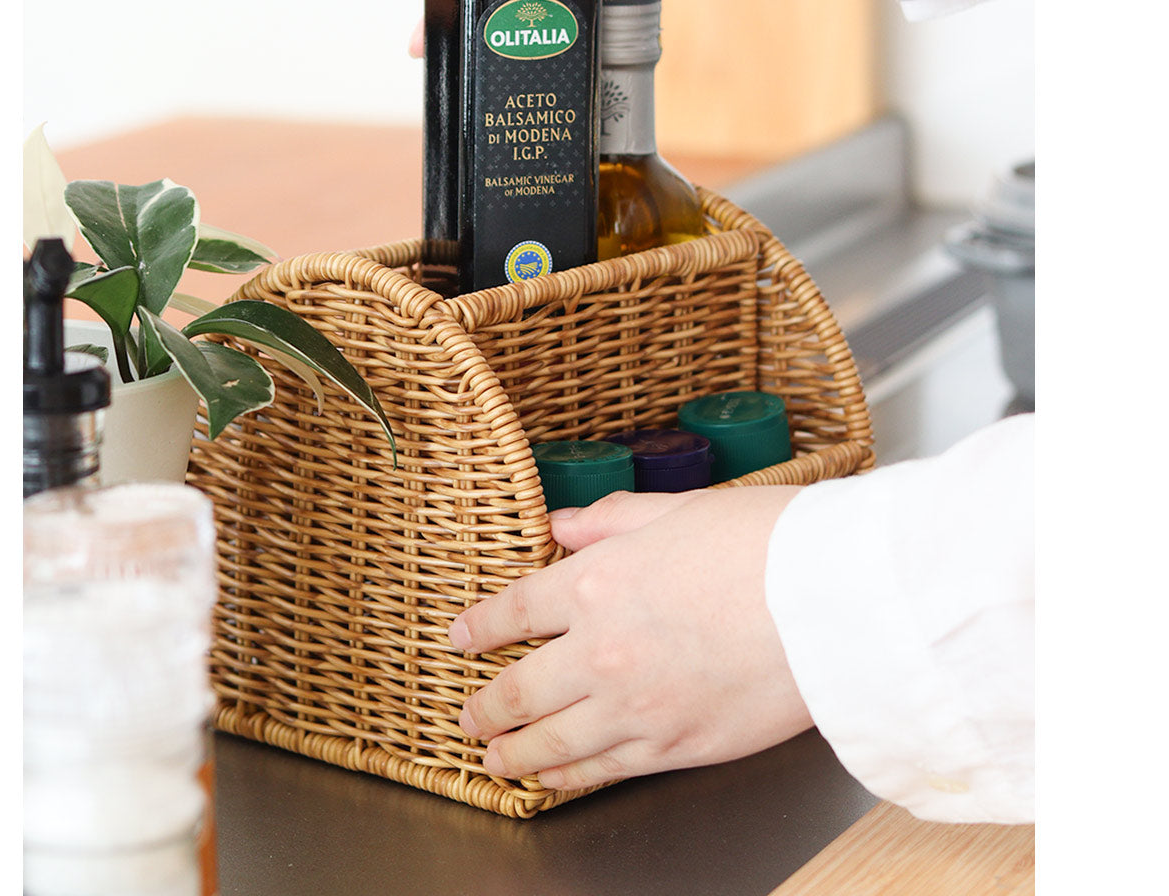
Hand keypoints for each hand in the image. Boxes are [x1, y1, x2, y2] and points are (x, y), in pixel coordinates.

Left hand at [448, 485, 813, 792]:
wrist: (831, 600)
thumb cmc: (764, 544)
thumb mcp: (676, 510)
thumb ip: (610, 521)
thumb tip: (562, 524)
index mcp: (596, 583)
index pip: (515, 610)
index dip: (479, 627)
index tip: (459, 638)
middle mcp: (601, 651)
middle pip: (520, 689)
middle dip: (485, 705)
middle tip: (468, 715)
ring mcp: (636, 707)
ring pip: (552, 742)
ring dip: (512, 753)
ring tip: (492, 758)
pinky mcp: (676, 749)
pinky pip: (604, 772)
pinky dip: (567, 780)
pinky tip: (551, 781)